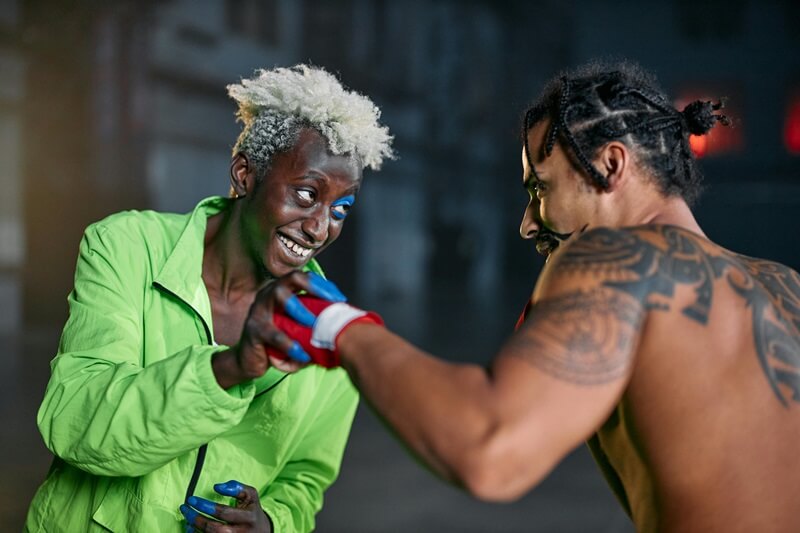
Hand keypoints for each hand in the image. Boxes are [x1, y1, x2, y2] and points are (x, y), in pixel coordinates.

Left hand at [181, 480, 271, 531]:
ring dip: (194, 527)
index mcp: (249, 517)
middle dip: (196, 518)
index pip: (224, 513)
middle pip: (214, 529)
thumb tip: (217, 487)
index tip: (192, 500)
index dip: (206, 506)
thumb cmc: (252, 510)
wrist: (262, 531)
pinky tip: (192, 527)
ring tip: (187, 517)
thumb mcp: (251, 495)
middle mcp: (242, 532)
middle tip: (185, 508)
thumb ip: (237, 487)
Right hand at [213, 272, 340, 386]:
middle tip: (331, 302)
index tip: (340, 298)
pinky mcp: (253, 330)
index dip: (323, 284)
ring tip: (313, 324)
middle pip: (291, 278)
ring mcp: (258, 310)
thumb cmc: (279, 341)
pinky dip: (289, 344)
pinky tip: (302, 355)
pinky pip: (273, 334)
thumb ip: (313, 324)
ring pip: (279, 298)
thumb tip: (342, 325)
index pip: (304, 278)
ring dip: (300, 309)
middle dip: (313, 286)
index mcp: (281, 291)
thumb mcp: (297, 329)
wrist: (251, 361)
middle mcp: (269, 294)